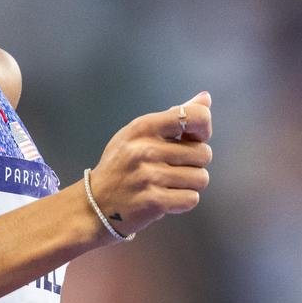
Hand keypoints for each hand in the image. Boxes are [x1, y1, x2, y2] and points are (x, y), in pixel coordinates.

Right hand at [86, 92, 212, 238]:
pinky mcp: (153, 201)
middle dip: (195, 163)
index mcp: (143, 127)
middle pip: (203, 153)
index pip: (194, 117)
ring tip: (169, 184)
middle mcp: (145, 149)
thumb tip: (205, 98)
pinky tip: (167, 198)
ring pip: (200, 178)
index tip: (194, 139)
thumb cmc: (122, 166)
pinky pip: (191, 199)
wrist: (95, 204)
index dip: (204, 129)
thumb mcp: (139, 135)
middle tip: (174, 168)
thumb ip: (173, 117)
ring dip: (190, 184)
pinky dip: (183, 201)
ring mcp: (149, 176)